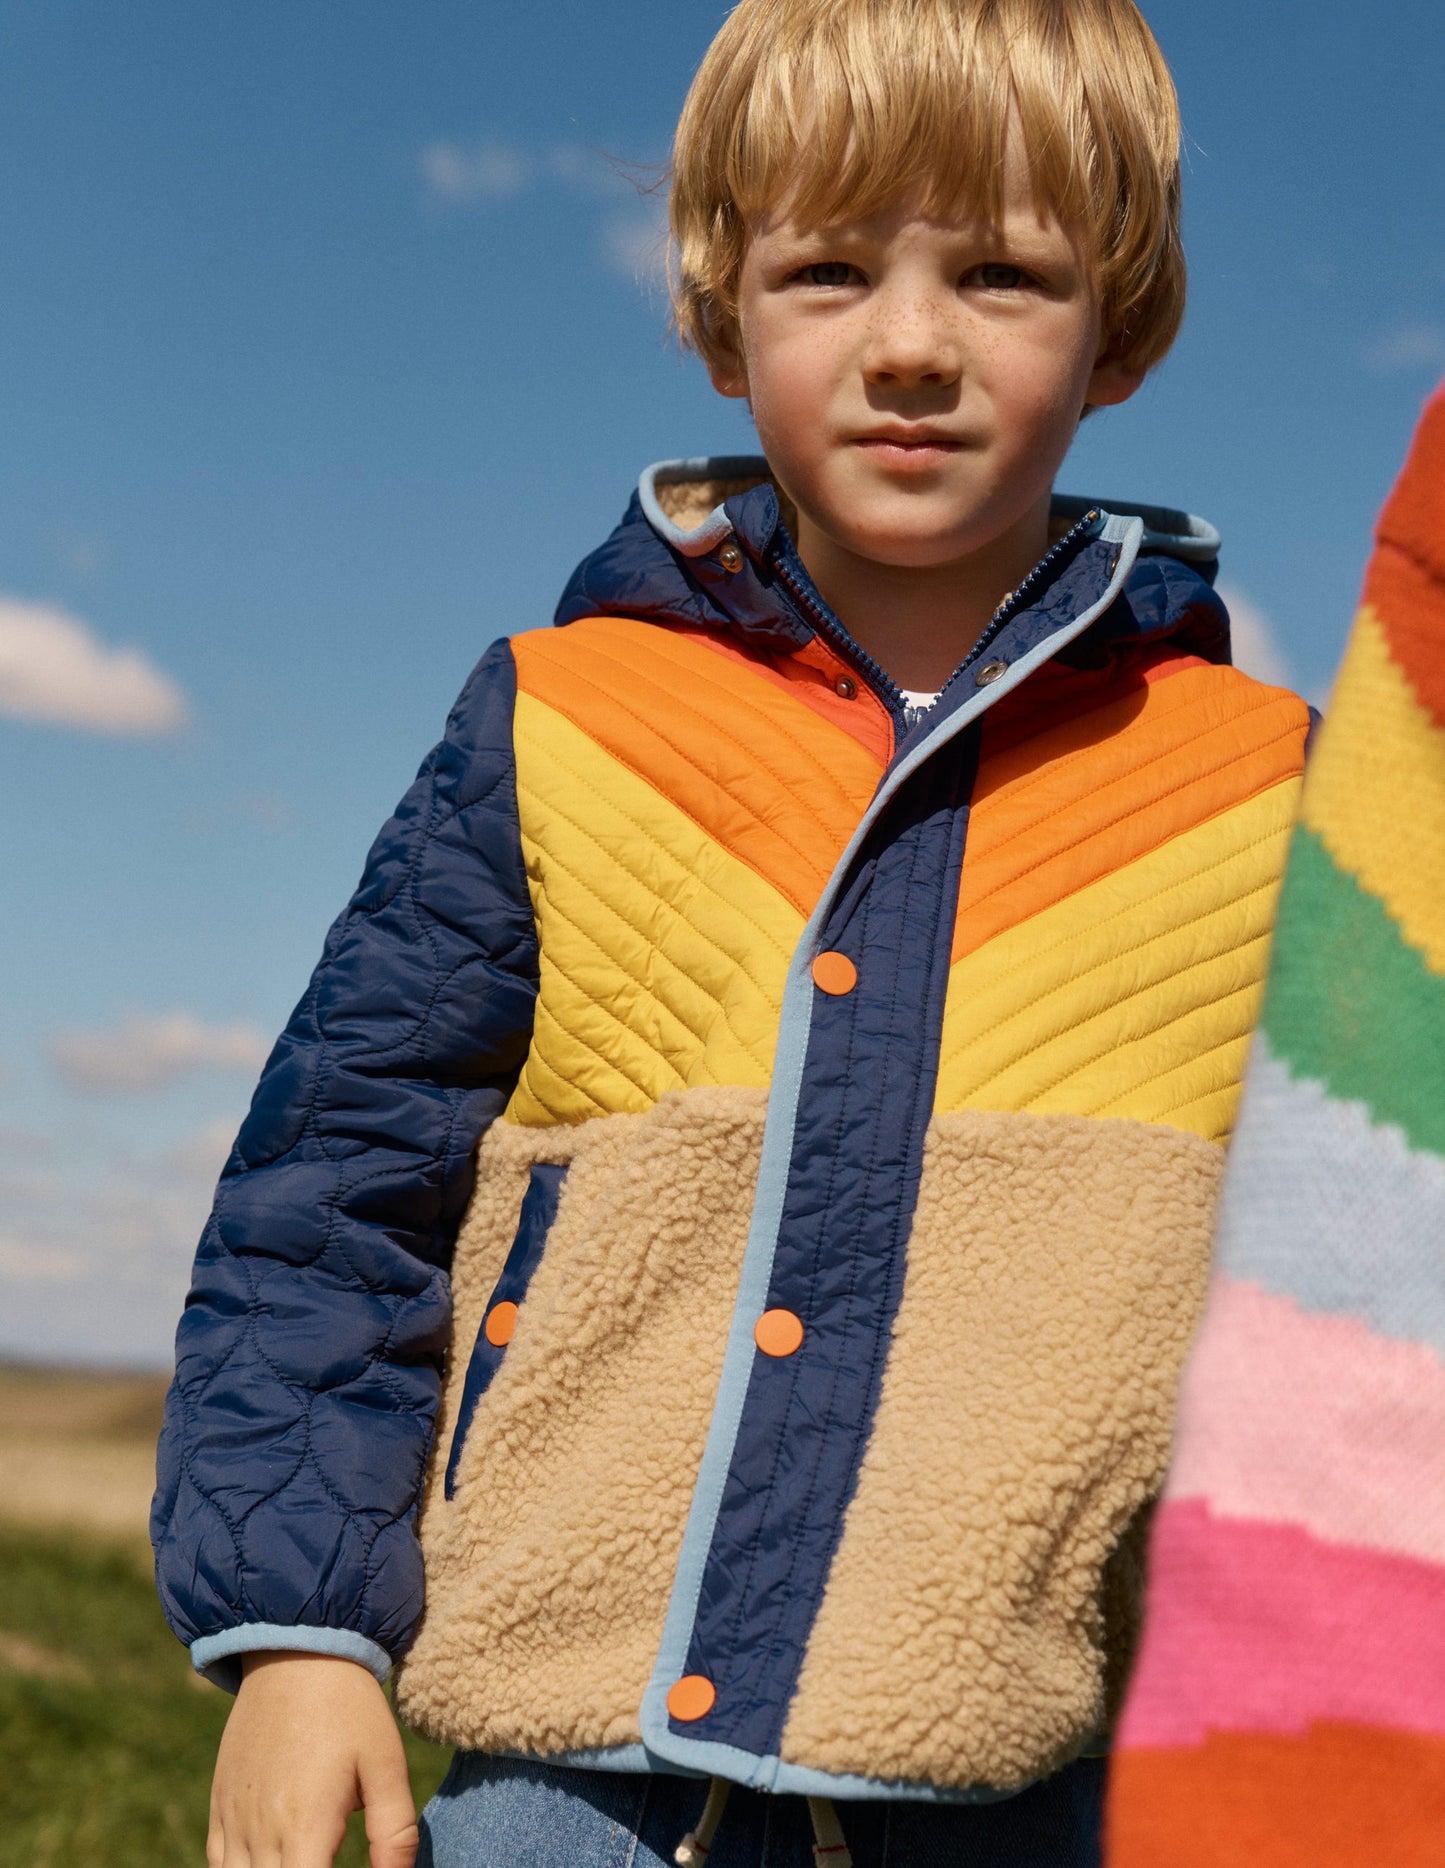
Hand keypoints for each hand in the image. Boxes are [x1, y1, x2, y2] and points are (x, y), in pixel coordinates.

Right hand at [208, 1653, 418, 1867]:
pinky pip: (219, 1864)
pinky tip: (272, 1858)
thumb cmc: (349, 1708)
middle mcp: (261, 1834)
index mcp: (305, 1829)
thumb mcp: (386, 1764)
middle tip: (327, 1855)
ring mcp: (234, 1820)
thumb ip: (394, 1832)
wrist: (297, 1652)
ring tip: (304, 1854)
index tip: (340, 1865)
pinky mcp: (221, 1805)